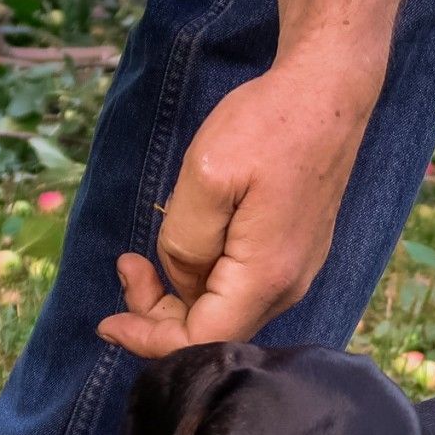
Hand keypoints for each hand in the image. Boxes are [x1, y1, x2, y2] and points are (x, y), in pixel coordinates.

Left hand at [97, 57, 378, 356]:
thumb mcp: (207, 175)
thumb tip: (180, 278)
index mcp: (263, 277)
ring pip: (224, 313)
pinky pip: (239, 290)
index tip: (107, 321)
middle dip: (156, 316)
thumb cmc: (268, 125)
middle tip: (126, 266)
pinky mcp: (293, 255)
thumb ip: (184, 240)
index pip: (200, 341)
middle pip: (212, 334)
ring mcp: (293, 273)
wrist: (327, 93)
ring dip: (177, 298)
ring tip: (140, 259)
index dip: (148, 341)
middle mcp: (285, 288)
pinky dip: (201, 284)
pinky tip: (185, 248)